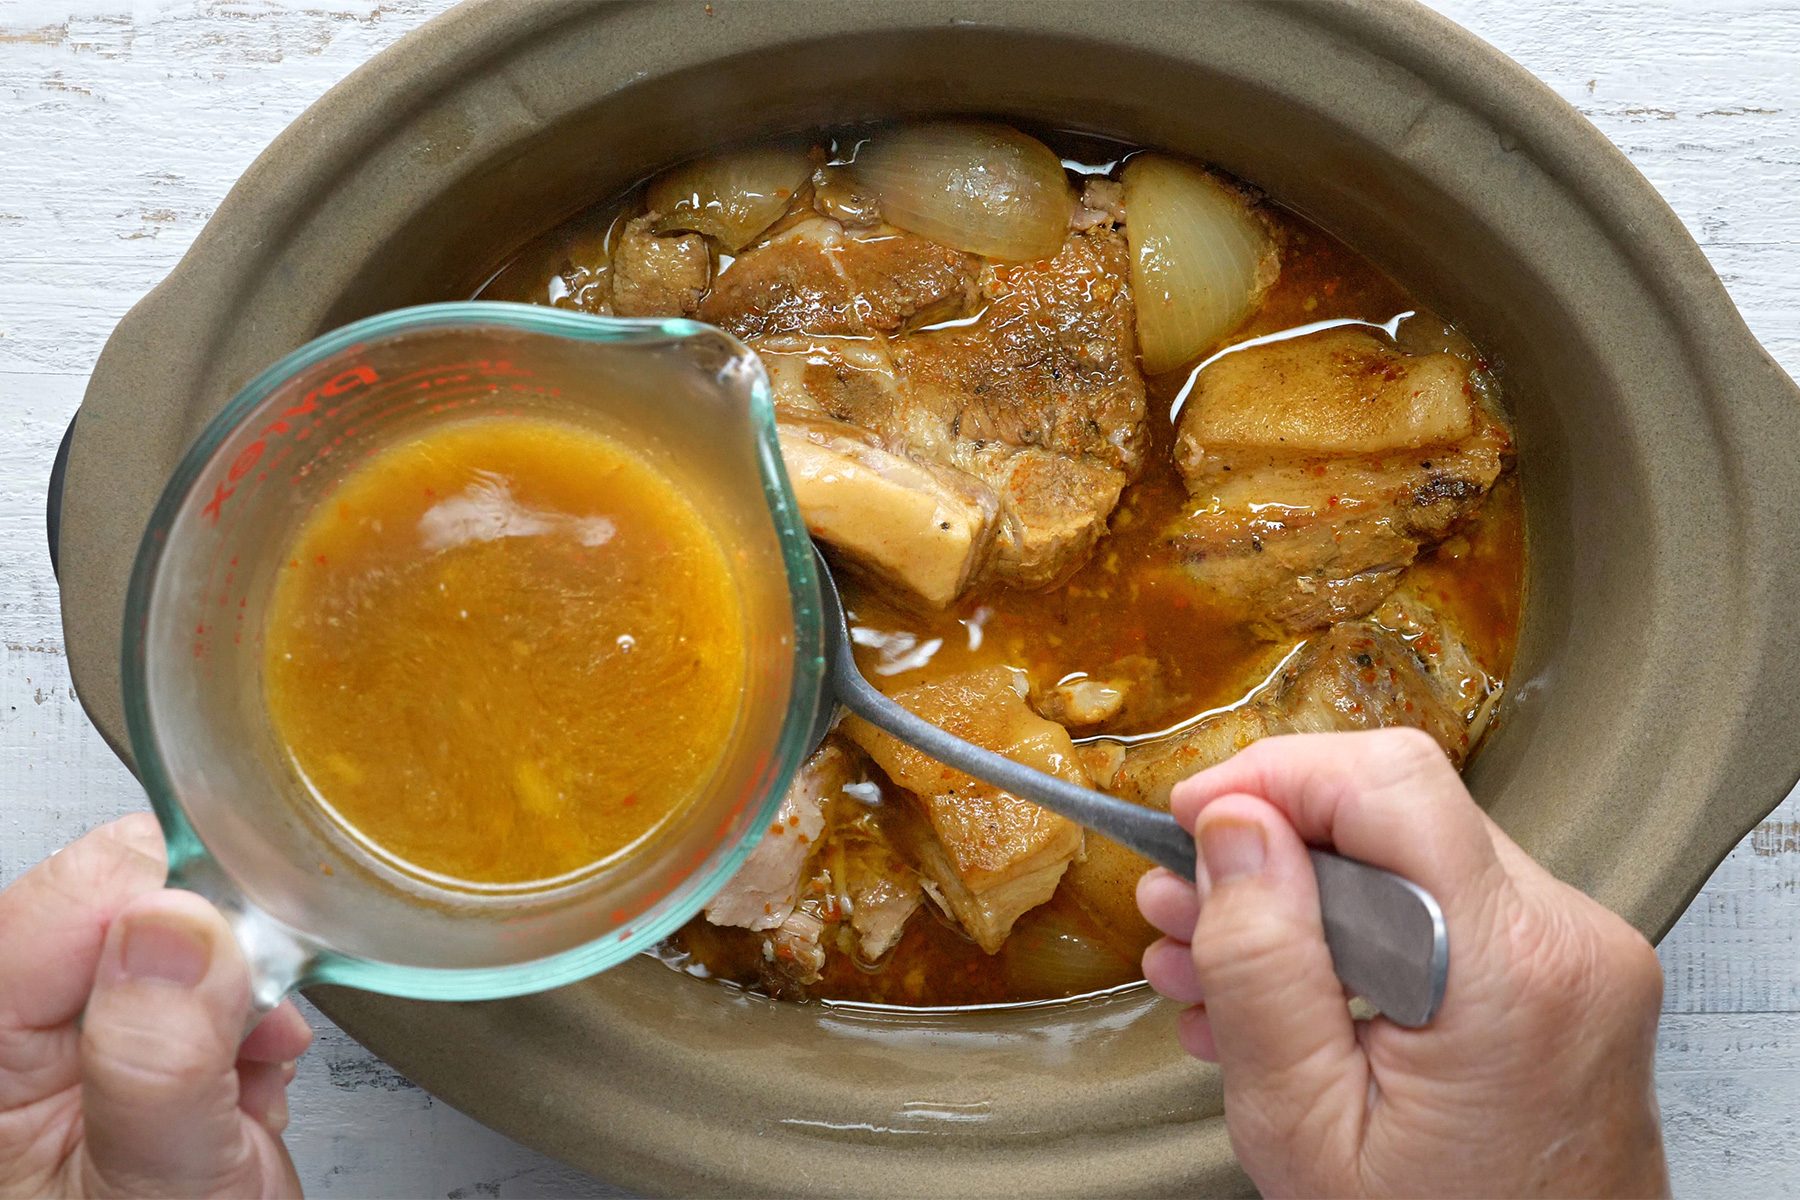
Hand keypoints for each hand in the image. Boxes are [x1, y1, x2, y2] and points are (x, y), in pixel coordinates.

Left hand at [0, 814, 311, 1197]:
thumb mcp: (164, 1180)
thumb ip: (160, 1055)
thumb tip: (178, 924)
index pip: (80, 893)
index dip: (175, 904)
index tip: (237, 959)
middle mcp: (13, 1038)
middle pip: (122, 901)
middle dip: (213, 949)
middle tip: (244, 1028)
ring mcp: (64, 1045)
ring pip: (166, 930)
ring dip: (235, 987)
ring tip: (241, 1072)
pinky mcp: (121, 1046)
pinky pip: (189, 974)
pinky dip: (241, 1012)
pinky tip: (240, 1073)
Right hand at [1137, 728, 1668, 1197]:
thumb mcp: (1302, 1124)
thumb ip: (1262, 965)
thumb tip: (1233, 827)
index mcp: (1510, 973)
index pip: (1390, 783)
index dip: (1274, 776)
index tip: (1194, 816)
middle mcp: (1567, 945)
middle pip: (1394, 816)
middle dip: (1267, 851)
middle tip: (1177, 904)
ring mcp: (1577, 961)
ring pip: (1407, 864)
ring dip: (1298, 901)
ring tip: (1206, 960)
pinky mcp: (1567, 981)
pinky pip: (1441, 916)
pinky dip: (1352, 941)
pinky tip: (1281, 995)